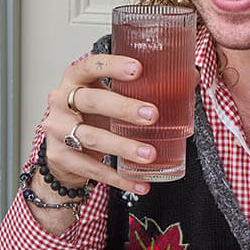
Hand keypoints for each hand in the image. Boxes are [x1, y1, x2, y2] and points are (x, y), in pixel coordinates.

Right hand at [42, 53, 160, 195]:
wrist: (61, 150)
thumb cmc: (92, 115)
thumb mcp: (109, 96)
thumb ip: (141, 87)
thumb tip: (192, 76)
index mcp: (76, 79)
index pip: (90, 66)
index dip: (112, 66)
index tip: (138, 70)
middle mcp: (61, 102)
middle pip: (91, 101)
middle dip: (123, 108)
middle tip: (152, 115)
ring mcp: (58, 130)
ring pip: (92, 138)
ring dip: (123, 147)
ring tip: (149, 154)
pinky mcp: (61, 157)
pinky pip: (92, 169)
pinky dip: (119, 179)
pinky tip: (140, 183)